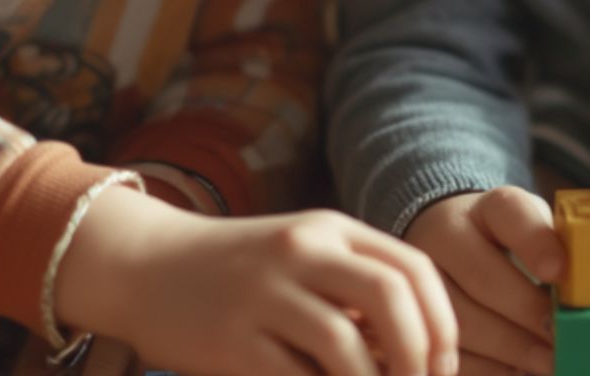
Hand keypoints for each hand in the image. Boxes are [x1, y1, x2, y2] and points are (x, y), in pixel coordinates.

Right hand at [57, 185, 457, 375]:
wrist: (146, 267)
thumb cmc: (239, 273)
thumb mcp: (302, 258)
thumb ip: (356, 289)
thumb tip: (419, 353)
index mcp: (329, 229)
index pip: (414, 269)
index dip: (442, 324)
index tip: (442, 368)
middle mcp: (301, 251)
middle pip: (391, 299)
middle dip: (421, 358)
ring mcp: (264, 294)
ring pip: (346, 346)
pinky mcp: (232, 338)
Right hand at [405, 188, 566, 375]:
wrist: (447, 245)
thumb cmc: (506, 244)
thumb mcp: (531, 229)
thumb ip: (560, 246)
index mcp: (486, 208)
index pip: (510, 211)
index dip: (536, 242)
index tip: (559, 272)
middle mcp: (445, 234)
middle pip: (483, 277)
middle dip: (527, 314)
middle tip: (562, 340)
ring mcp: (420, 277)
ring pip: (461, 319)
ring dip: (510, 349)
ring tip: (547, 364)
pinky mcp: (412, 315)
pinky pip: (448, 349)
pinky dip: (488, 368)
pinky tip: (518, 370)